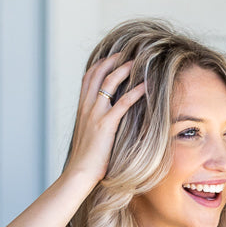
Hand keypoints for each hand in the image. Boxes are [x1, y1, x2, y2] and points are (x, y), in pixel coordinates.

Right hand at [65, 54, 145, 185]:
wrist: (79, 173)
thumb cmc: (86, 160)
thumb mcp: (87, 136)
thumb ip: (94, 123)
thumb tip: (105, 121)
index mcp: (82, 109)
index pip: (88, 78)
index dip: (100, 64)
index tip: (112, 57)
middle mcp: (87, 108)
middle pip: (97, 73)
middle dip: (112, 59)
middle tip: (127, 53)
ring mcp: (95, 115)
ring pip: (109, 82)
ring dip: (123, 69)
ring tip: (137, 62)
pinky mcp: (106, 125)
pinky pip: (123, 103)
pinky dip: (136, 91)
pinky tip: (146, 86)